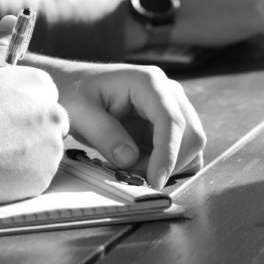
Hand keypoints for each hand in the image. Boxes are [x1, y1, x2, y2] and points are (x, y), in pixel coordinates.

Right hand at [0, 15, 69, 204]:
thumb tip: (11, 18)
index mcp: (40, 85)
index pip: (44, 96)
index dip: (21, 107)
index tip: (0, 115)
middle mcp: (54, 113)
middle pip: (50, 123)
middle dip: (30, 130)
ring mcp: (52, 147)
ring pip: (45, 151)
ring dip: (27, 154)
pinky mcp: (44, 177)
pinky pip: (38, 176)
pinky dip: (22, 176)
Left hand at [38, 60, 205, 188]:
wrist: (71, 85)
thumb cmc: (73, 91)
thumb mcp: (80, 112)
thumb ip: (105, 134)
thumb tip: (130, 159)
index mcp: (149, 82)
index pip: (172, 121)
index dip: (167, 154)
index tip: (154, 181)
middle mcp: (168, 92)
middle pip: (191, 134)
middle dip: (169, 163)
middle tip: (135, 176)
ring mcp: (171, 107)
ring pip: (191, 145)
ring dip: (168, 165)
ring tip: (133, 167)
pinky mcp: (166, 124)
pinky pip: (180, 151)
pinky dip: (167, 165)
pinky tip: (141, 165)